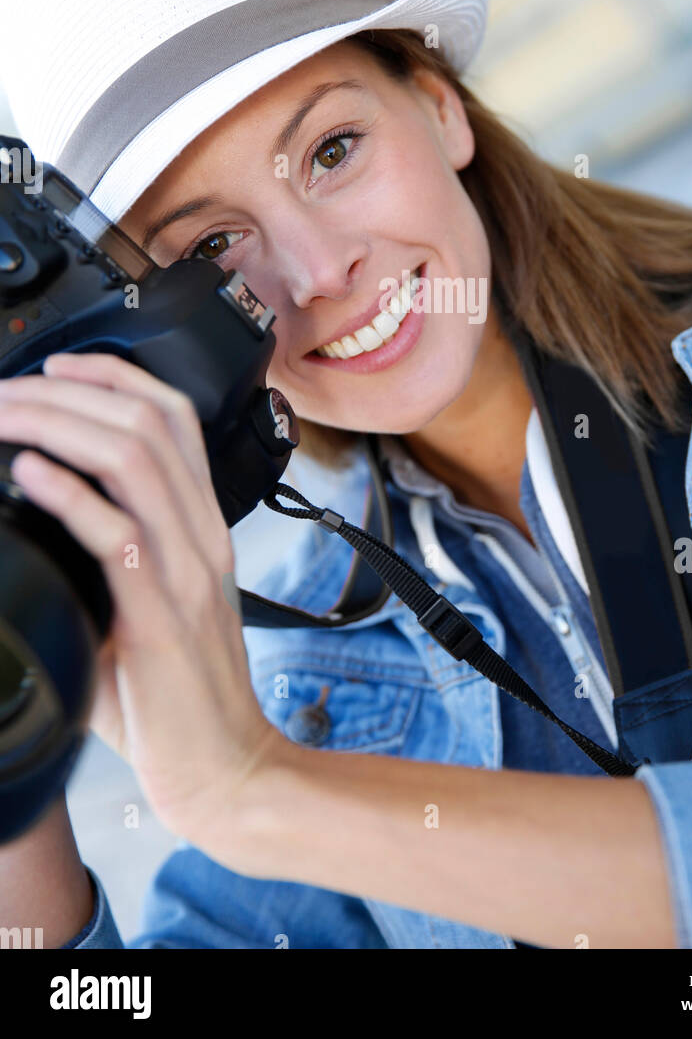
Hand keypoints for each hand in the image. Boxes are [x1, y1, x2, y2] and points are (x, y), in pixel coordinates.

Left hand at [0, 352, 282, 849]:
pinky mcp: (162, 618)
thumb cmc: (177, 696)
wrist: (226, 768)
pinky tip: (27, 475)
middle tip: (7, 390)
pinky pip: (118, 536)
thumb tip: (33, 520)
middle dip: (68, 392)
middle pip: (148, 424)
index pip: (175, 419)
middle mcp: (202, 538)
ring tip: (6, 417)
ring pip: (135, 461)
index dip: (114, 378)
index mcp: (203, 529)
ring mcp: (187, 573)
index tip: (56, 367)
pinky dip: (68, 495)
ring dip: (60, 426)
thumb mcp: (148, 607)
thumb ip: (107, 560)